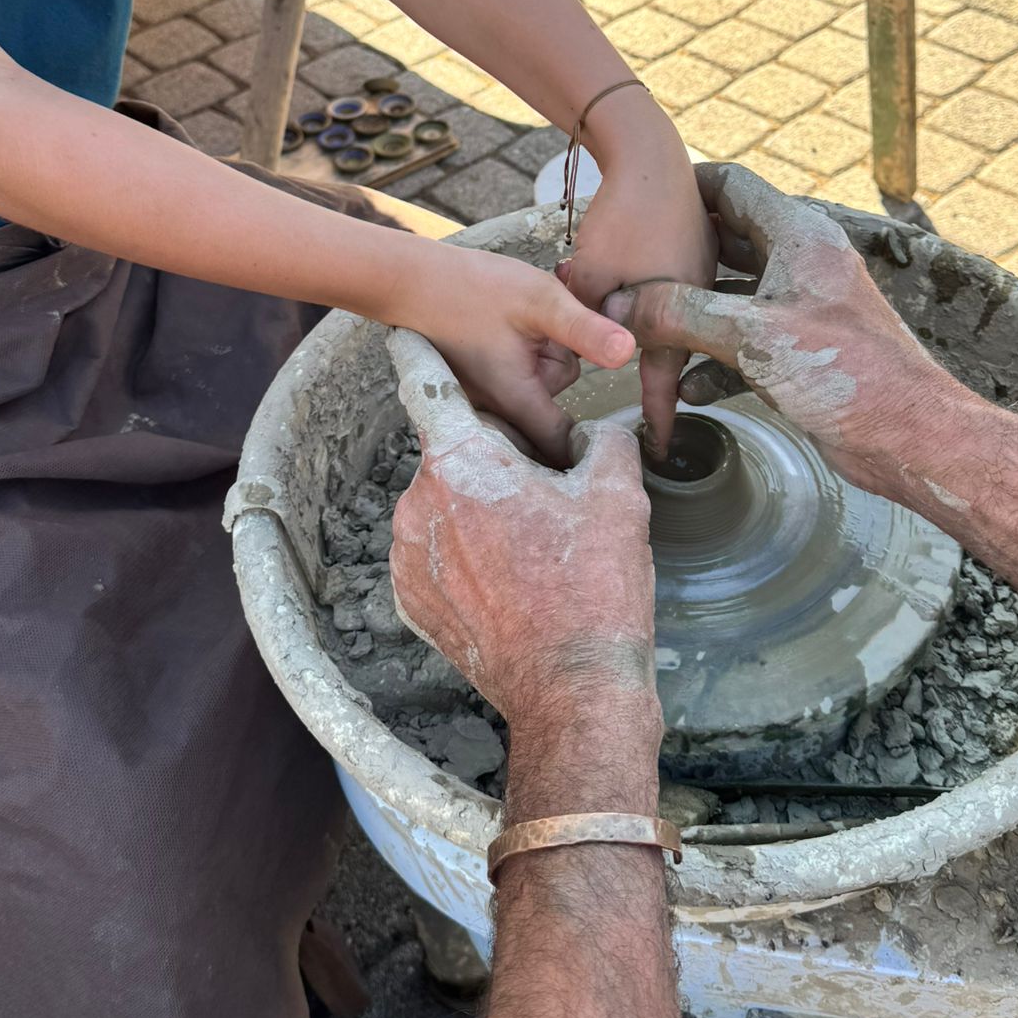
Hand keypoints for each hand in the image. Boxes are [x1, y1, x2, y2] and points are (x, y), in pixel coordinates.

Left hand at [387, 330, 658, 738]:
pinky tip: (513, 581)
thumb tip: (601, 433)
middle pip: (452, 454)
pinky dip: (467, 557)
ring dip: (479, 510)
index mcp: (460, 462)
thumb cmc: (593, 587)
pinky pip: (437, 556)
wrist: (572, 688)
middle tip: (547, 490)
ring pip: (444, 506)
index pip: (426, 384)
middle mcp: (417, 502)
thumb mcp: (616, 496)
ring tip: (535, 547)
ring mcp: (406, 556)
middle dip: (492, 459)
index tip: (401, 329)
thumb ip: (604, 443)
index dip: (418, 351)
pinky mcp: (411, 601)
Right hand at [399, 243, 636, 464]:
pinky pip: (514, 378)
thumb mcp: (542, 301)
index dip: (587, 443)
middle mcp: (498, 410)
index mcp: (517, 400)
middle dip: (559, 370)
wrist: (413, 280)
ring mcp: (484, 399)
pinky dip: (522, 355)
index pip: (562, 445)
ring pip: (535, 388)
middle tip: (547, 331)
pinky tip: (514, 325)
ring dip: (541, 357)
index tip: (605, 428)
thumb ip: (585, 329)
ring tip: (526, 320)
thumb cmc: (473, 288)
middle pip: (552, 408)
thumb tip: (628, 352)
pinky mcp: (477, 384)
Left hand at [563, 92, 715, 458]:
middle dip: (658, 374)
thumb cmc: (622, 217)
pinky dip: (663, 298)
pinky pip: (683, 288)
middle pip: (677, 350)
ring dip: (657, 327)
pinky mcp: (702, 248)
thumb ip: (585, 321)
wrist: (650, 153)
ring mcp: (707, 272)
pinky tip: (638, 286)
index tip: (662, 451)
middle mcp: (703, 299)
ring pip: (679, 317)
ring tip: (630, 333)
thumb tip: (581, 350)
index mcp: (678, 315)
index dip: (660, 418)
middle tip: (652, 408)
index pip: (664, 383)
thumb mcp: (590, 276)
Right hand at [603, 164, 960, 496]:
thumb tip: (620, 307)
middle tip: (625, 272)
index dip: (685, 187)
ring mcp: (802, 308)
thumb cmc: (844, 373)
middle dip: (677, 260)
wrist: (907, 435)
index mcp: (797, 236)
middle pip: (726, 242)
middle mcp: (800, 262)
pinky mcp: (801, 351)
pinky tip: (684, 388)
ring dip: (689, 316)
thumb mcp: (752, 336)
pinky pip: (745, 342)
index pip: (732, 186)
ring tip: (642, 331)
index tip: (640, 200)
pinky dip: (714, 359)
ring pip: (731, 296)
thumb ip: (680, 314)